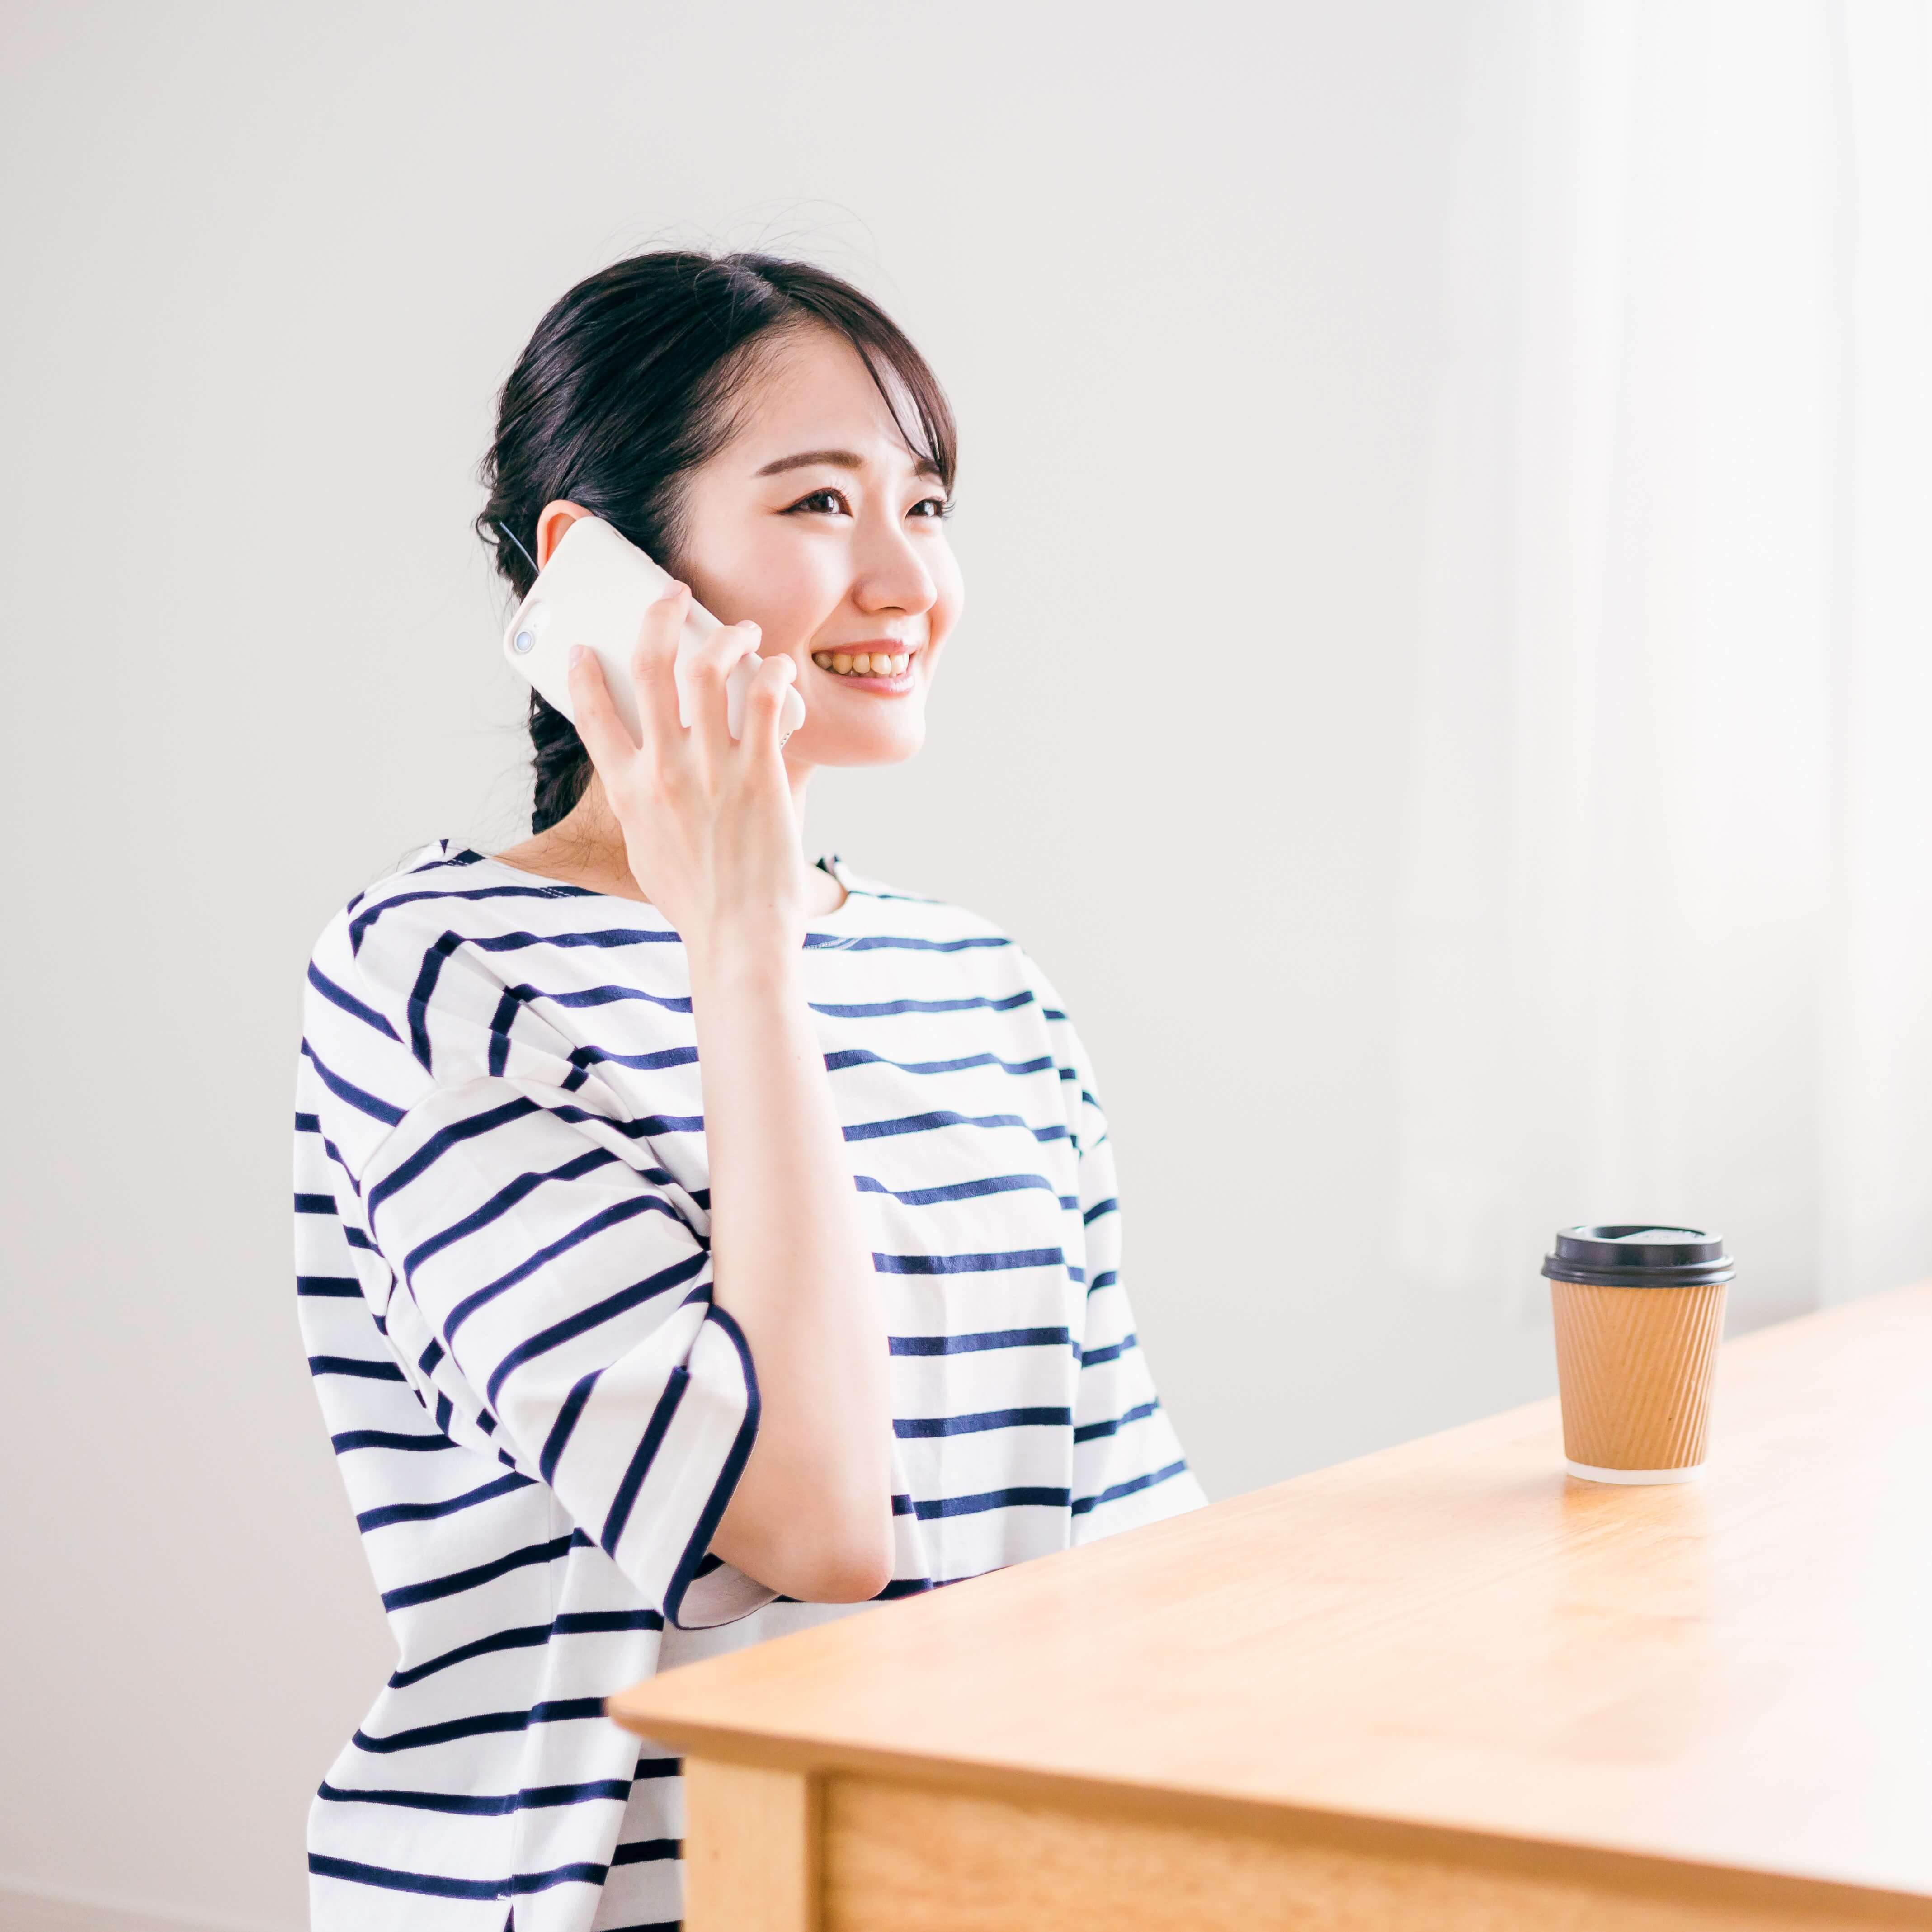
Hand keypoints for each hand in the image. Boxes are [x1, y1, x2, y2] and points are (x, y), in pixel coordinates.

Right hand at [567, 585, 805, 964]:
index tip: (584, 650)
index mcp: (629, 791)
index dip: (584, 673)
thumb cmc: (697, 903)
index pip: (592, 715)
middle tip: (675, 596)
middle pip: (649, 666)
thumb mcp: (648, 852)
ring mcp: (711, 770)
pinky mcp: (760, 774)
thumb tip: (650, 784)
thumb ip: (645, 808)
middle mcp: (663, 771)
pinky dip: (774, 674)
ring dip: (727, 635)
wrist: (738, 938)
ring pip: (708, 669)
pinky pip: (766, 700)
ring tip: (743, 630)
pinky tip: (780, 671)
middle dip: (659, 616)